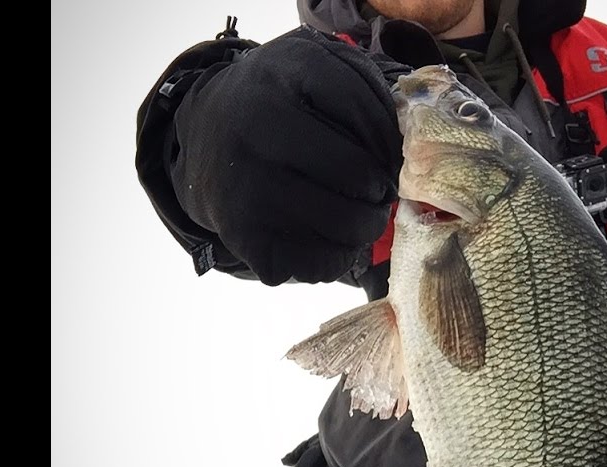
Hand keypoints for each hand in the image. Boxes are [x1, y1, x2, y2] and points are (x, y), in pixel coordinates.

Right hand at [175, 26, 404, 284]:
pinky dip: (338, 256)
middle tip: (378, 190)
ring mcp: (248, 187)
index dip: (391, 138)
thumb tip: (402, 155)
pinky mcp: (244, 236)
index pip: (366, 112)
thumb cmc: (278, 100)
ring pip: (347, 225)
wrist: (204, 137)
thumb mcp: (314, 63)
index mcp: (283, 73)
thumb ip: (364, 89)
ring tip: (360, 213)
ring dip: (367, 225)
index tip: (390, 152)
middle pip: (360, 175)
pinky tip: (327, 234)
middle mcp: (259, 129)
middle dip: (383, 187)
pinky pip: (321, 264)